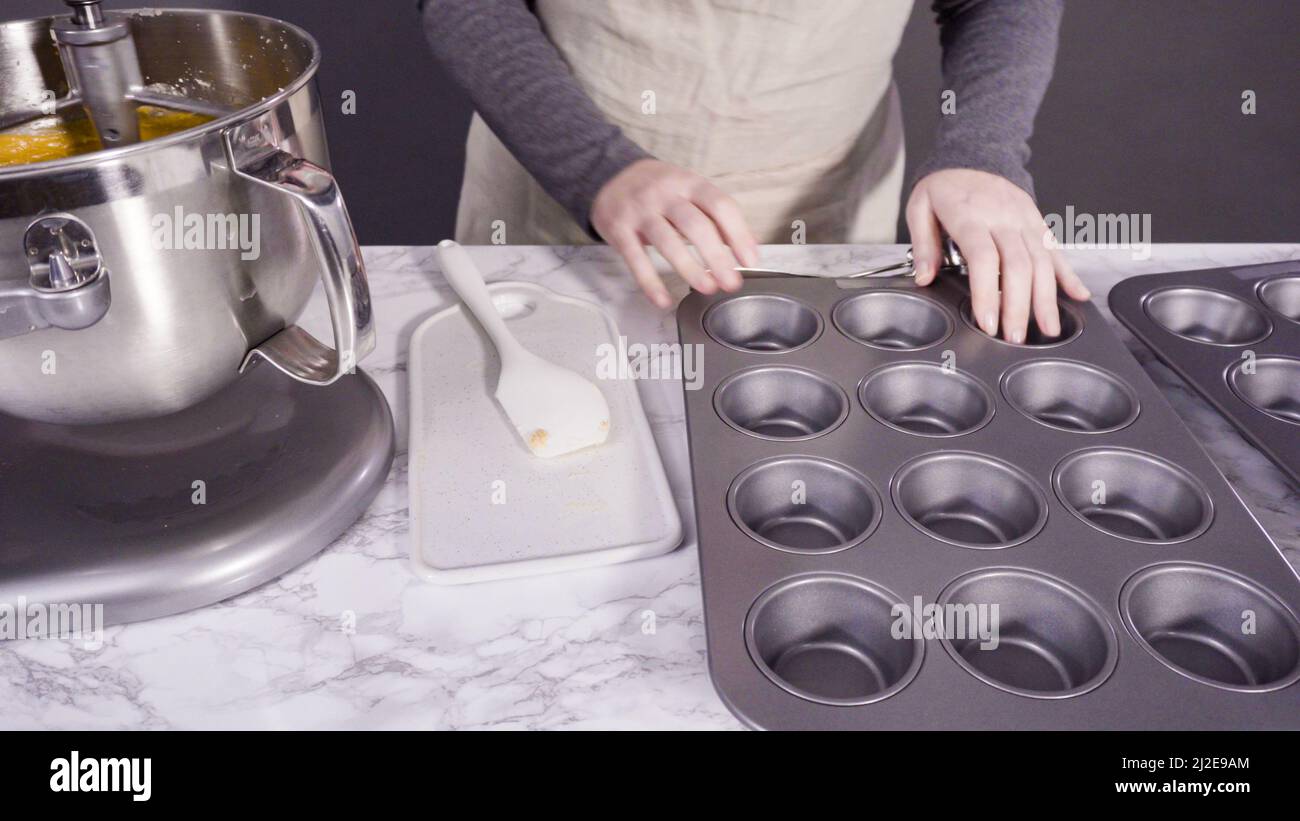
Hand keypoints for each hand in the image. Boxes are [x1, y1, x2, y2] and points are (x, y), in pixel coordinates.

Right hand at [592, 159, 758, 307]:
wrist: (610, 176)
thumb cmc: (659, 190)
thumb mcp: (689, 190)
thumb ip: (715, 215)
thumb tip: (748, 247)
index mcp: (689, 183)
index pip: (720, 206)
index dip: (739, 235)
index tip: (750, 261)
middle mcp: (665, 194)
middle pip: (695, 226)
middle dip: (717, 257)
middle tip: (730, 283)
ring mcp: (640, 211)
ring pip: (668, 242)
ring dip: (690, 269)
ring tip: (708, 288)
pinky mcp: (618, 229)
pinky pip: (636, 259)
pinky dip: (651, 283)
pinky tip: (664, 300)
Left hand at [906, 168, 1089, 341]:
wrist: (973, 155)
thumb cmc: (946, 187)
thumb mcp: (920, 207)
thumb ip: (923, 244)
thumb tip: (925, 276)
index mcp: (971, 215)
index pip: (984, 258)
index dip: (987, 293)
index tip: (987, 322)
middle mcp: (1003, 217)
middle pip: (1018, 265)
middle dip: (1019, 305)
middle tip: (1016, 337)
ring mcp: (1024, 219)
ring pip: (1042, 261)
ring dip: (1046, 298)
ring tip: (1047, 328)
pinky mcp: (1037, 221)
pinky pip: (1055, 249)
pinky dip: (1068, 274)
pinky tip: (1078, 295)